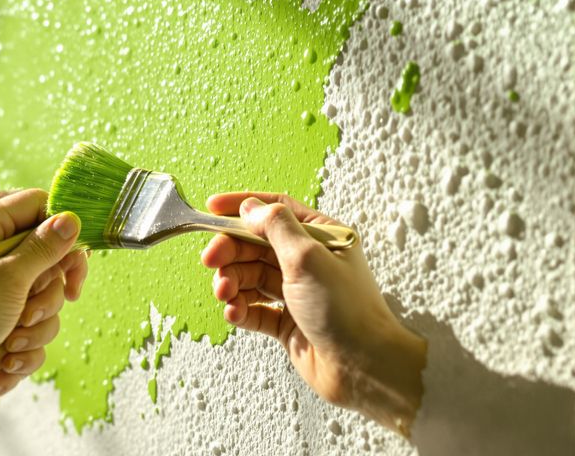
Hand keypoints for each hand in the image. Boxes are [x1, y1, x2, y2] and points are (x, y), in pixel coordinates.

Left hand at [0, 189, 87, 413]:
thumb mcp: (4, 277)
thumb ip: (42, 247)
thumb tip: (69, 219)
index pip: (32, 207)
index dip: (61, 231)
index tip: (75, 262)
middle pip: (43, 258)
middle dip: (48, 293)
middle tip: (31, 312)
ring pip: (39, 302)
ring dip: (35, 329)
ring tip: (11, 344)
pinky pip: (24, 333)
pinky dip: (20, 354)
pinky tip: (1, 367)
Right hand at [200, 192, 425, 435]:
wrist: (363, 367)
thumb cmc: (347, 310)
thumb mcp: (307, 255)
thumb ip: (275, 225)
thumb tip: (250, 208)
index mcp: (321, 237)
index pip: (275, 211)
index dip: (242, 207)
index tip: (212, 208)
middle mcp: (307, 262)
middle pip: (255, 245)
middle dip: (230, 251)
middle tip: (211, 260)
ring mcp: (296, 292)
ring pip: (250, 277)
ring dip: (232, 282)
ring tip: (226, 294)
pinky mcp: (286, 322)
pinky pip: (253, 309)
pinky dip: (240, 308)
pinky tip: (235, 312)